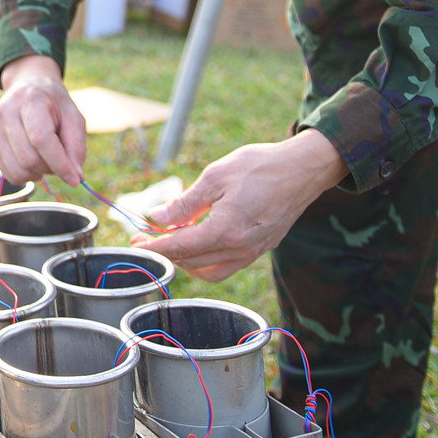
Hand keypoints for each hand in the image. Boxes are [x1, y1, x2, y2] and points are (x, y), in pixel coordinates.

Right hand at [0, 54, 86, 185]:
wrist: (28, 87)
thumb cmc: (54, 106)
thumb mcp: (74, 118)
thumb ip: (76, 147)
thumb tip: (75, 178)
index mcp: (31, 100)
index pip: (41, 138)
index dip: (59, 163)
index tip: (75, 179)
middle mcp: (6, 110)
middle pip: (28, 158)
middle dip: (50, 168)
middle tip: (60, 161)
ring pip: (17, 169)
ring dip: (38, 173)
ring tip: (45, 159)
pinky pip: (8, 173)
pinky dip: (26, 174)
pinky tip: (32, 158)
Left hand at [132, 130, 346, 280]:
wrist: (303, 169)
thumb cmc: (260, 166)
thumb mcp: (215, 176)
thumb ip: (185, 202)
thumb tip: (157, 217)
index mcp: (226, 231)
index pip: (180, 246)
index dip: (154, 246)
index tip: (134, 243)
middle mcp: (240, 249)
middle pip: (192, 261)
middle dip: (164, 252)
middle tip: (144, 238)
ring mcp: (253, 252)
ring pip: (210, 271)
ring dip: (186, 261)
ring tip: (170, 241)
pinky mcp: (262, 249)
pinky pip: (227, 266)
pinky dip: (207, 260)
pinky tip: (198, 242)